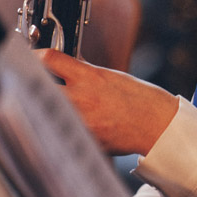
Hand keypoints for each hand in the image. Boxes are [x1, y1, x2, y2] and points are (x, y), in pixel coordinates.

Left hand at [38, 49, 177, 155]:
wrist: (159, 125)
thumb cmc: (142, 100)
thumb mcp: (112, 77)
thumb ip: (85, 72)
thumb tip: (66, 67)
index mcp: (89, 78)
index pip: (49, 59)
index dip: (37, 56)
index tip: (36, 58)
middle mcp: (81, 99)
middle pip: (40, 86)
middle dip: (37, 83)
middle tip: (42, 82)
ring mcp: (80, 122)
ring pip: (48, 111)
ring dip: (50, 106)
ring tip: (60, 105)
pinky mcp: (85, 140)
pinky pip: (64, 131)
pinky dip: (65, 126)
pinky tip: (76, 123)